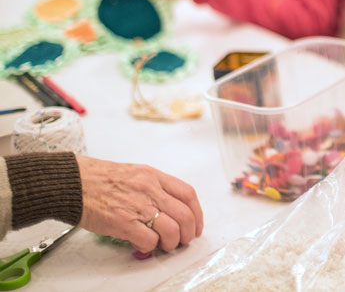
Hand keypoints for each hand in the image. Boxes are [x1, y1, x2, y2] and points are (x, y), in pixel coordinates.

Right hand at [76, 155, 203, 252]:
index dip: (197, 213)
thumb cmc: (99, 178)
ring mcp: (137, 206)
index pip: (188, 194)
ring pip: (172, 229)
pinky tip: (145, 245)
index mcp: (154, 176)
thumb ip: (153, 187)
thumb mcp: (135, 173)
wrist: (73, 182)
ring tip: (165, 245)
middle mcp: (150, 190)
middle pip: (184, 214)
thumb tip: (167, 208)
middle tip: (183, 240)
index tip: (196, 224)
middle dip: (188, 232)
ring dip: (172, 242)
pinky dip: (151, 246)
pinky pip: (149, 239)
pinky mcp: (123, 222)